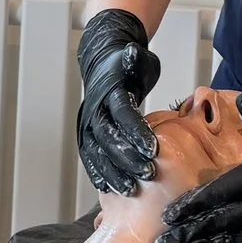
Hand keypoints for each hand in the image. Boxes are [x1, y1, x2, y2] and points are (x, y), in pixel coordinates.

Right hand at [75, 8, 161, 196]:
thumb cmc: (126, 64)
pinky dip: (99, 173)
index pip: (122, 114)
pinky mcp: (88, 135)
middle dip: (127, 159)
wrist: (102, 62)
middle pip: (108, 139)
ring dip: (113, 172)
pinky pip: (90, 158)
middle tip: (148, 174)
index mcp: (108, 92)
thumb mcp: (135, 58)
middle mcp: (94, 109)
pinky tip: (109, 188)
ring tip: (131, 189)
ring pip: (97, 153)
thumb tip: (131, 53)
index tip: (153, 149)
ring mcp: (88, 124)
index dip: (136, 132)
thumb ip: (133, 60)